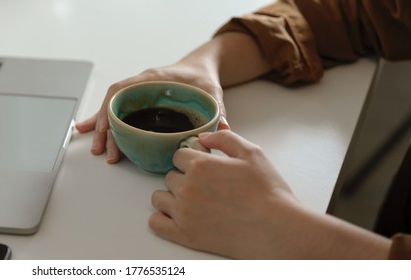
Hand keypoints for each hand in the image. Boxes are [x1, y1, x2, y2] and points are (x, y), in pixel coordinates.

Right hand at [75, 61, 229, 163]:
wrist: (200, 69)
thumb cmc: (202, 78)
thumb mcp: (212, 92)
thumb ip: (218, 109)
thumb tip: (224, 128)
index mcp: (152, 78)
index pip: (122, 90)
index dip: (111, 109)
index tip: (106, 128)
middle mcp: (140, 86)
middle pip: (113, 105)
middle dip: (105, 128)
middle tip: (105, 151)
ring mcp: (137, 95)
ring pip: (112, 111)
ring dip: (102, 130)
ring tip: (98, 150)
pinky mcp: (138, 104)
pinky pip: (117, 114)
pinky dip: (103, 124)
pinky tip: (89, 132)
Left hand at [149, 130, 302, 258]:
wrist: (277, 229)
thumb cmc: (268, 192)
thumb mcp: (252, 153)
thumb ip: (224, 138)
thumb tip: (203, 137)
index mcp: (200, 165)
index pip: (178, 155)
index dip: (191, 160)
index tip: (203, 168)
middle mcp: (187, 188)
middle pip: (170, 176)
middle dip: (184, 179)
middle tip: (205, 187)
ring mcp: (183, 213)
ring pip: (159, 198)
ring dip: (171, 197)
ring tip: (192, 202)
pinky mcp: (184, 235)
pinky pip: (155, 223)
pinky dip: (163, 219)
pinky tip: (178, 217)